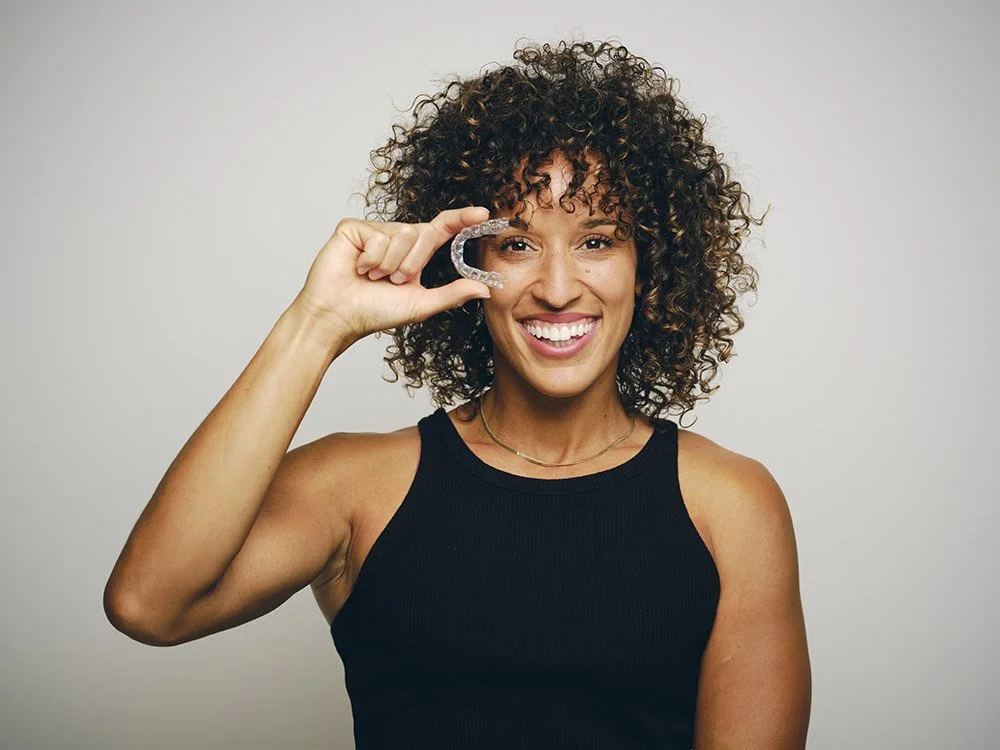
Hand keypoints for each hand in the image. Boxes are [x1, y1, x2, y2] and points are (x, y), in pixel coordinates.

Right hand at [294, 206, 491, 341]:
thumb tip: (485, 290)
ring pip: (401, 234)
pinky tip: (358, 268)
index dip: (462, 219)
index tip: (483, 214)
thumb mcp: (421, 304)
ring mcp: (374, 230)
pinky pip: (378, 235)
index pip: (442, 229)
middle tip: (392, 281)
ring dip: (390, 264)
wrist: (338, 316)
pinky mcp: (353, 227)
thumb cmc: (374, 312)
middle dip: (412, 264)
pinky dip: (372, 259)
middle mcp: (396, 238)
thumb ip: (452, 294)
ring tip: (372, 276)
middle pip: (424, 233)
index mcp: (414, 253)